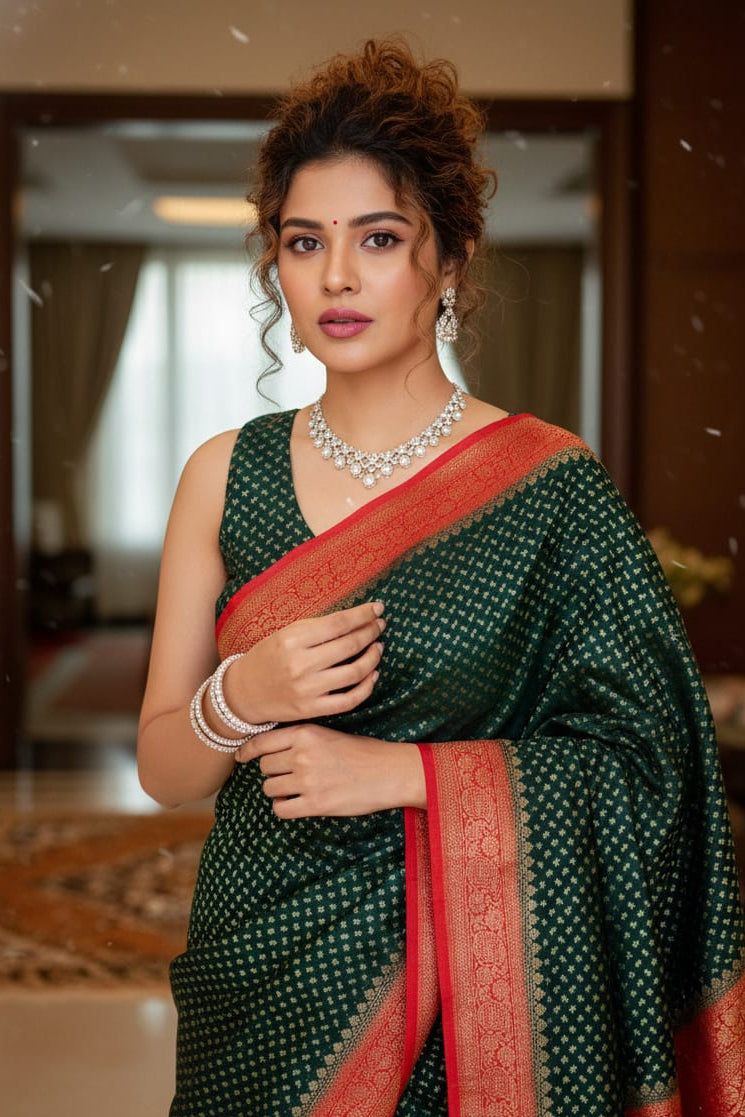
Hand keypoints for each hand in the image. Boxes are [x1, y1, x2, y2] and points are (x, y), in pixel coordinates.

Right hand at [223, 602, 385, 724]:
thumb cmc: (268, 657)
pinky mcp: (312, 710)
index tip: (378, 609)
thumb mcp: (285, 634)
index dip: (363, 615)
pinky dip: (367, 686)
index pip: (338, 623)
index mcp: (292, 640)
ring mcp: (307, 690)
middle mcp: (300, 664)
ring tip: (378, 647)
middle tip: (379, 625)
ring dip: (373, 657)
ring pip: (354, 672)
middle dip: (371, 632)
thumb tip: (354, 618)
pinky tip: (373, 674)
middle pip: (349, 645)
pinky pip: (349, 700)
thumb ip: (316, 627)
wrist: (244, 693)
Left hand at [235, 723, 425, 818]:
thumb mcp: (327, 735)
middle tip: (288, 775)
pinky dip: (285, 808)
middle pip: (264, 767)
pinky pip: (280, 809)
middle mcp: (302, 755)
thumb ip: (299, 740)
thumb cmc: (360, 752)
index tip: (240, 757)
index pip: (261, 742)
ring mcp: (307, 780)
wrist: (388, 772)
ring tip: (296, 789)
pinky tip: (297, 803)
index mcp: (305, 733)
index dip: (246, 751)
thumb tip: (266, 751)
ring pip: (269, 788)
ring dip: (278, 791)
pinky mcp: (314, 804)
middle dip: (272, 772)